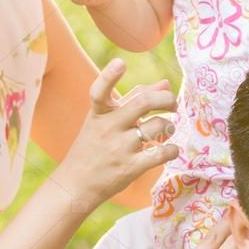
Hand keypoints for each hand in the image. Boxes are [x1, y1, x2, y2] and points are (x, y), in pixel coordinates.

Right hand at [55, 58, 177, 208]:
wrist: (75, 186)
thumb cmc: (92, 149)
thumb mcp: (104, 121)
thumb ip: (133, 99)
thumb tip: (164, 83)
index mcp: (99, 114)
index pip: (99, 92)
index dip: (109, 76)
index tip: (120, 63)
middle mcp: (108, 128)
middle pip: (143, 103)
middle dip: (166, 98)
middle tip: (172, 103)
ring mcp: (119, 148)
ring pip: (157, 126)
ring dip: (169, 126)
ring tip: (167, 129)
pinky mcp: (130, 168)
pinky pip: (161, 153)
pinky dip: (172, 149)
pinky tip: (170, 150)